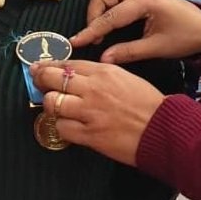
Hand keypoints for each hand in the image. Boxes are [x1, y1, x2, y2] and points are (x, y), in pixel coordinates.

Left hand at [29, 59, 164, 165]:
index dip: (49, 66)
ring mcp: (89, 112)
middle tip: (38, 84)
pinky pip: (62, 128)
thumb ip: (100, 75)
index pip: (67, 64)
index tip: (39, 68)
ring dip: (50, 106)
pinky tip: (68, 125)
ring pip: (52, 103)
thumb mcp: (125, 78)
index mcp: (104, 72)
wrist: (162, 128)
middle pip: (52, 79)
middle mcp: (93, 89)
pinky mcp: (89, 134)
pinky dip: (62, 126)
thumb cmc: (148, 103)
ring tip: (56, 108)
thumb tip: (75, 77)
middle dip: (40, 80)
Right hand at [71, 0, 200, 64]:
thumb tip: (103, 58)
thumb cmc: (183, 38)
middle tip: (97, 35)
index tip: (75, 42)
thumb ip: (127, 52)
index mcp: (145, 1)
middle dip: (94, 14)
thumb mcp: (155, 48)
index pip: (109, 17)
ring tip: (105, 17)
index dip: (90, 31)